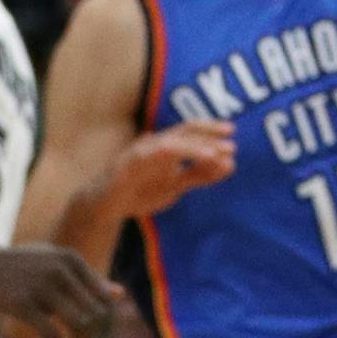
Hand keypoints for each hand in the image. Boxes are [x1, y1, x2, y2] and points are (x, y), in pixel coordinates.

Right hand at [0, 244, 117, 337]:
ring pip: (76, 323)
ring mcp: (43, 287)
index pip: (101, 296)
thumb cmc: (21, 267)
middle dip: (90, 335)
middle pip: (93, 312)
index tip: (94, 334)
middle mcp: (62, 271)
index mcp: (72, 260)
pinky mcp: (23, 305)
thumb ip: (88, 279)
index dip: (102, 319)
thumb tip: (121, 294)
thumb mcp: (56, 264)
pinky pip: (50, 333)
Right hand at [106, 121, 236, 220]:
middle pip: (183, 130)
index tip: (231, 133)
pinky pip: (149, 154)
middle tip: (230, 141)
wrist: (105, 207)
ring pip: (171, 142)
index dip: (210, 130)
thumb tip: (230, 165)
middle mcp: (155, 144)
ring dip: (193, 147)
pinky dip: (167, 155)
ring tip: (214, 155)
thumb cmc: (139, 192)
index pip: (191, 132)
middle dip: (207, 133)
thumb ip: (200, 175)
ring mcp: (141, 151)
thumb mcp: (176, 186)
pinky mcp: (128, 162)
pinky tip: (179, 160)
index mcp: (167, 147)